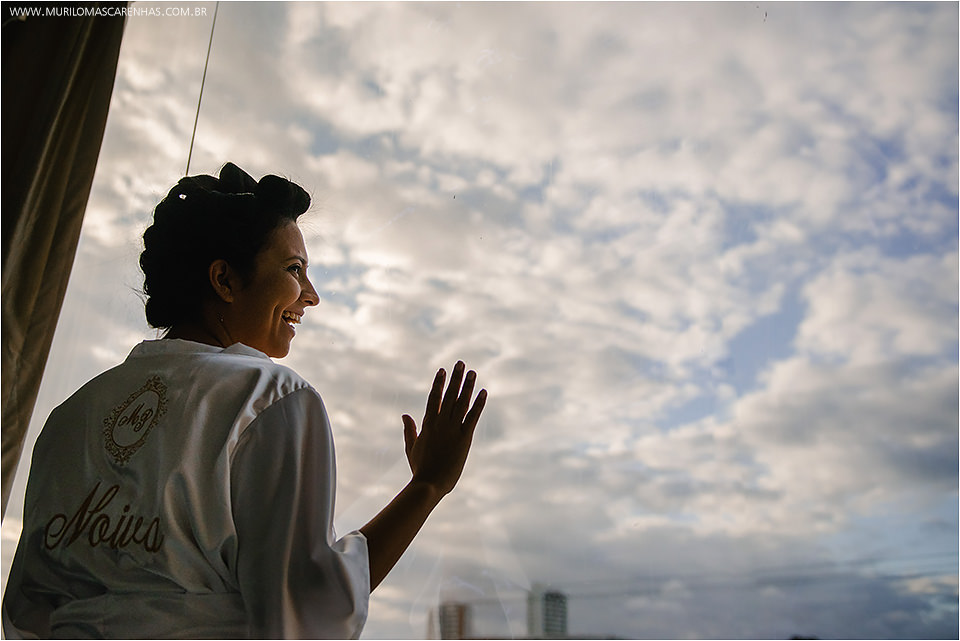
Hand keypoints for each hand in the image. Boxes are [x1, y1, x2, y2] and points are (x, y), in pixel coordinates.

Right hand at [402, 361, 486, 495]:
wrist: (429, 484)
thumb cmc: (420, 469)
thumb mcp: (411, 447)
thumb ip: (409, 430)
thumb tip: (405, 415)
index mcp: (427, 424)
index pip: (434, 398)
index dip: (439, 383)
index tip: (442, 370)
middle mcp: (440, 423)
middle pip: (449, 396)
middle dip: (455, 378)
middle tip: (460, 363)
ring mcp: (452, 430)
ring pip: (461, 403)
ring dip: (467, 386)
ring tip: (472, 372)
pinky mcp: (464, 438)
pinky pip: (473, 417)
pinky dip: (478, 403)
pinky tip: (483, 392)